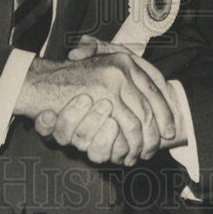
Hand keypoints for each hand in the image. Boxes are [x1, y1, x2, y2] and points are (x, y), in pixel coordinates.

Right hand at [17, 36, 175, 164]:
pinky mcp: (105, 95)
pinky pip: (127, 124)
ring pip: (141, 117)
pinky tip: (129, 152)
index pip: (154, 86)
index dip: (165, 109)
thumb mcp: (98, 68)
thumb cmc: (69, 80)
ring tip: (145, 153)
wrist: (41, 82)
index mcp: (124, 60)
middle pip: (152, 103)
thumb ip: (121, 75)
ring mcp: (114, 80)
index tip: (171, 128)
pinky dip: (130, 142)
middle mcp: (123, 67)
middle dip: (158, 129)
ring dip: (143, 140)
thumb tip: (153, 90)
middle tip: (161, 145)